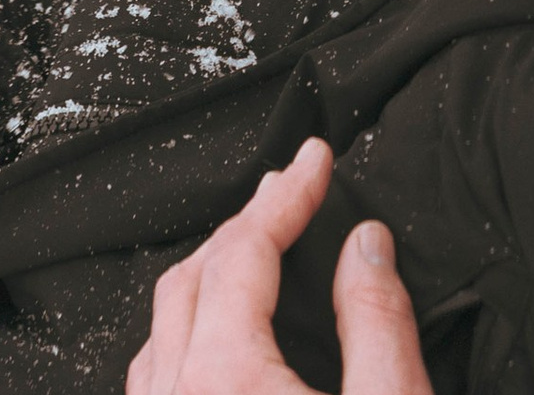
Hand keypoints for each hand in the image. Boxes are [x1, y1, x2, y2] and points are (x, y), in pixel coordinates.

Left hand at [127, 138, 432, 394]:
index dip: (287, 194)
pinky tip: (217, 338)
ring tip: (254, 251)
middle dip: (246, 224)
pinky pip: (155, 378)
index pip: (246, 249)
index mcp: (224, 379)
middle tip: (290, 191)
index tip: (314, 161)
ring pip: (162, 328)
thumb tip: (367, 245)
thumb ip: (378, 323)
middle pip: (193, 276)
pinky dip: (184, 335)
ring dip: (208, 277)